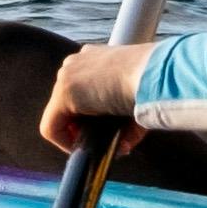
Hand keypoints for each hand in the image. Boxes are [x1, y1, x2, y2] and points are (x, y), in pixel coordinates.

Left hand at [39, 39, 153, 150]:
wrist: (155, 75)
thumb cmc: (153, 85)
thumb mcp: (135, 97)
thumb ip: (123, 118)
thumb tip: (121, 144)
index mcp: (94, 57)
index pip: (82, 89)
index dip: (89, 116)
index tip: (105, 131)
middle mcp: (76, 62)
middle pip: (69, 102)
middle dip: (84, 125)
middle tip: (101, 141)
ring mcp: (67, 76)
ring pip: (60, 113)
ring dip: (77, 133)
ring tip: (97, 146)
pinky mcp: (64, 94)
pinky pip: (51, 127)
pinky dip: (64, 143)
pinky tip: (83, 150)